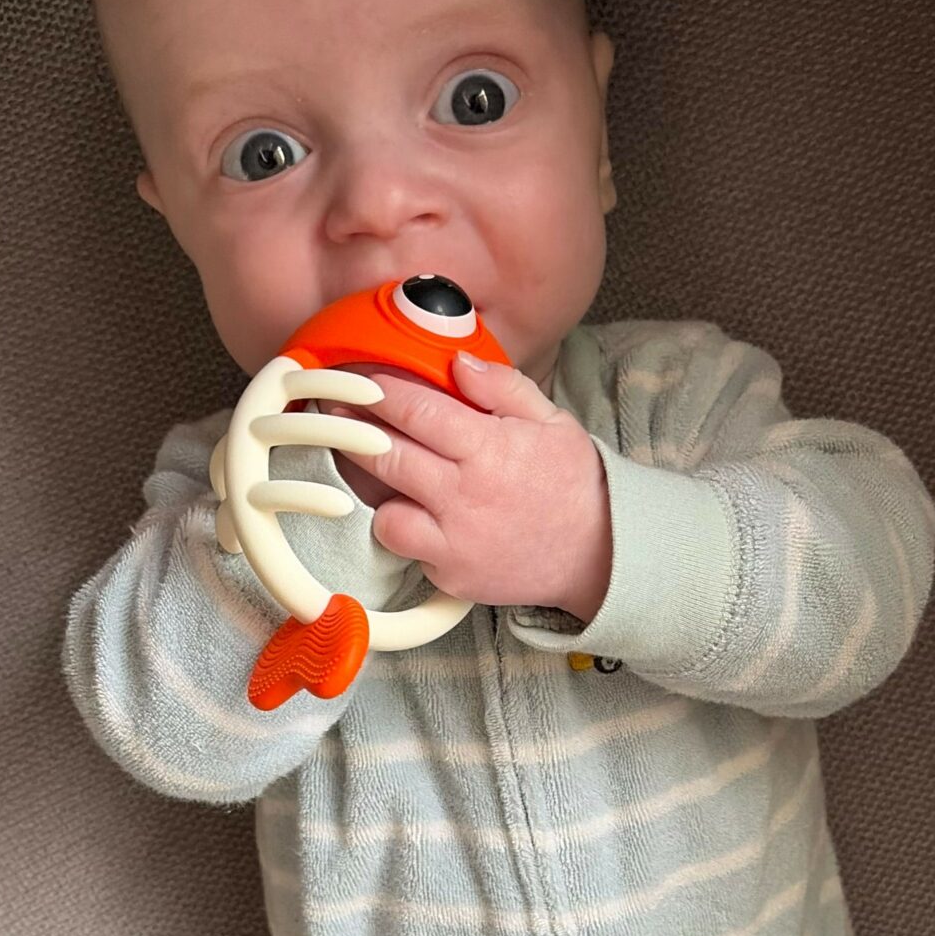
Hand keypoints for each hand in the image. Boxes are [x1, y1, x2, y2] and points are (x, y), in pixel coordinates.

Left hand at [319, 354, 611, 617]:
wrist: (600, 553)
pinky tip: (413, 511)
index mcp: (488, 449)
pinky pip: (405, 548)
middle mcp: (464, 496)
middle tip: (334, 411)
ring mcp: (454, 541)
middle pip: (385, 456)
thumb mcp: (551, 421)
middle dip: (352, 429)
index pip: (416, 409)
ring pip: (382, 510)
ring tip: (373, 467)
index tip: (361, 380)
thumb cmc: (574, 483)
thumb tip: (458, 360)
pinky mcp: (450, 575)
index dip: (380, 391)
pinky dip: (403, 529)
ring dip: (373, 488)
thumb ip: (502, 387)